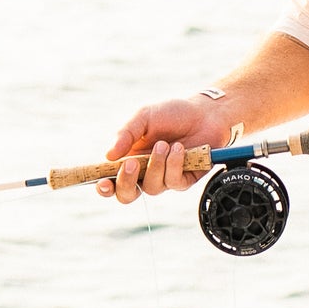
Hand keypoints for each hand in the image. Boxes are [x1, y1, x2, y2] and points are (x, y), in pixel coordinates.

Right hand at [97, 97, 235, 204]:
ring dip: (155, 165)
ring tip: (163, 144)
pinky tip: (179, 149)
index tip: (103, 183)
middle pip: (127, 195)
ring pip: (152, 187)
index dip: (104, 187)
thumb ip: (125, 134)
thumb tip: (107, 156)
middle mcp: (145, 172)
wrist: (204, 112)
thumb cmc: (172, 114)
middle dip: (126, 183)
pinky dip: (174, 164)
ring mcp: (164, 178)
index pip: (111, 180)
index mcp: (129, 158)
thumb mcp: (144, 117)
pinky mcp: (184, 180)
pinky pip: (174, 182)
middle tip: (130, 164)